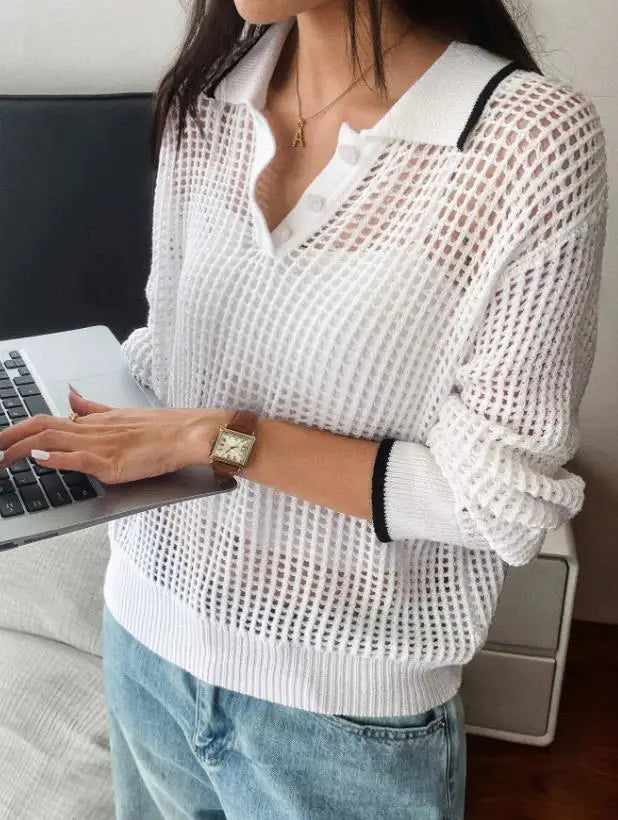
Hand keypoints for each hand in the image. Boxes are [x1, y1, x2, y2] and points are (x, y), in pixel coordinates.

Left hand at [0, 385, 230, 483]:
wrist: (190, 432)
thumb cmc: (163, 428)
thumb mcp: (120, 414)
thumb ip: (93, 408)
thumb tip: (71, 396)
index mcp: (93, 420)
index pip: (46, 420)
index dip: (18, 429)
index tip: (1, 439)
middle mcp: (92, 430)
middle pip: (40, 427)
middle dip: (9, 438)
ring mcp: (101, 446)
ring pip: (52, 441)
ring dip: (21, 449)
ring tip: (0, 458)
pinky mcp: (113, 463)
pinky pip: (79, 459)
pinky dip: (57, 459)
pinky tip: (40, 461)